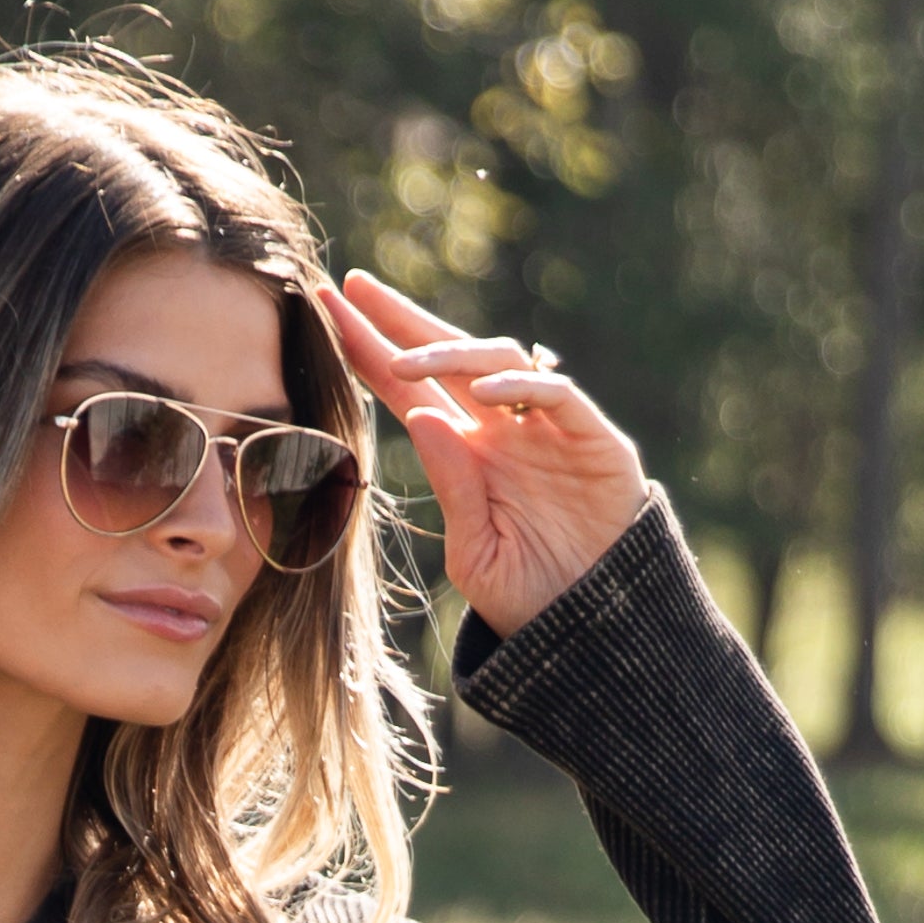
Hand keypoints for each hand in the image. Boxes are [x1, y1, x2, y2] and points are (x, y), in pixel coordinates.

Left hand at [328, 270, 649, 636]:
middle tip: (353, 288)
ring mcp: (549, 430)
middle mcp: (504, 430)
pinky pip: (556, 396)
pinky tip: (481, 394)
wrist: (595, 633)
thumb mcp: (475, 552)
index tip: (328, 313)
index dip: (370, 350)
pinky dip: (520, 387)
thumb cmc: (531, 598)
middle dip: (401, 319)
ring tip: (405, 361)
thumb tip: (417, 415)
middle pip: (450, 355)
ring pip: (500, 361)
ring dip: (451, 354)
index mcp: (467, 455)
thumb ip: (451, 488)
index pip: (410, 389)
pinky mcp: (595, 440)